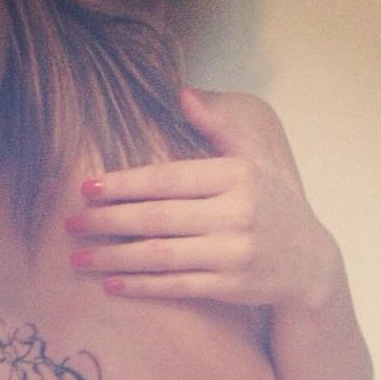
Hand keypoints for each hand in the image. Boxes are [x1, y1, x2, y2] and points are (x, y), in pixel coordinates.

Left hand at [65, 88, 337, 308]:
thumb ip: (217, 129)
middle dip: (108, 220)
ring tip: (78, 257)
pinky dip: (142, 286)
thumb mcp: (255, 160)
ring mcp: (232, 253)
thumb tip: (180, 93)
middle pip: (157, 217)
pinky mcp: (230, 287)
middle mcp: (235, 213)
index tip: (86, 187)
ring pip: (161, 254)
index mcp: (236, 176)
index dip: (124, 183)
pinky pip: (176, 286)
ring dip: (115, 256)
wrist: (310, 264)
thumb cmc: (273, 206)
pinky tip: (111, 284)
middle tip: (70, 222)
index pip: (167, 178)